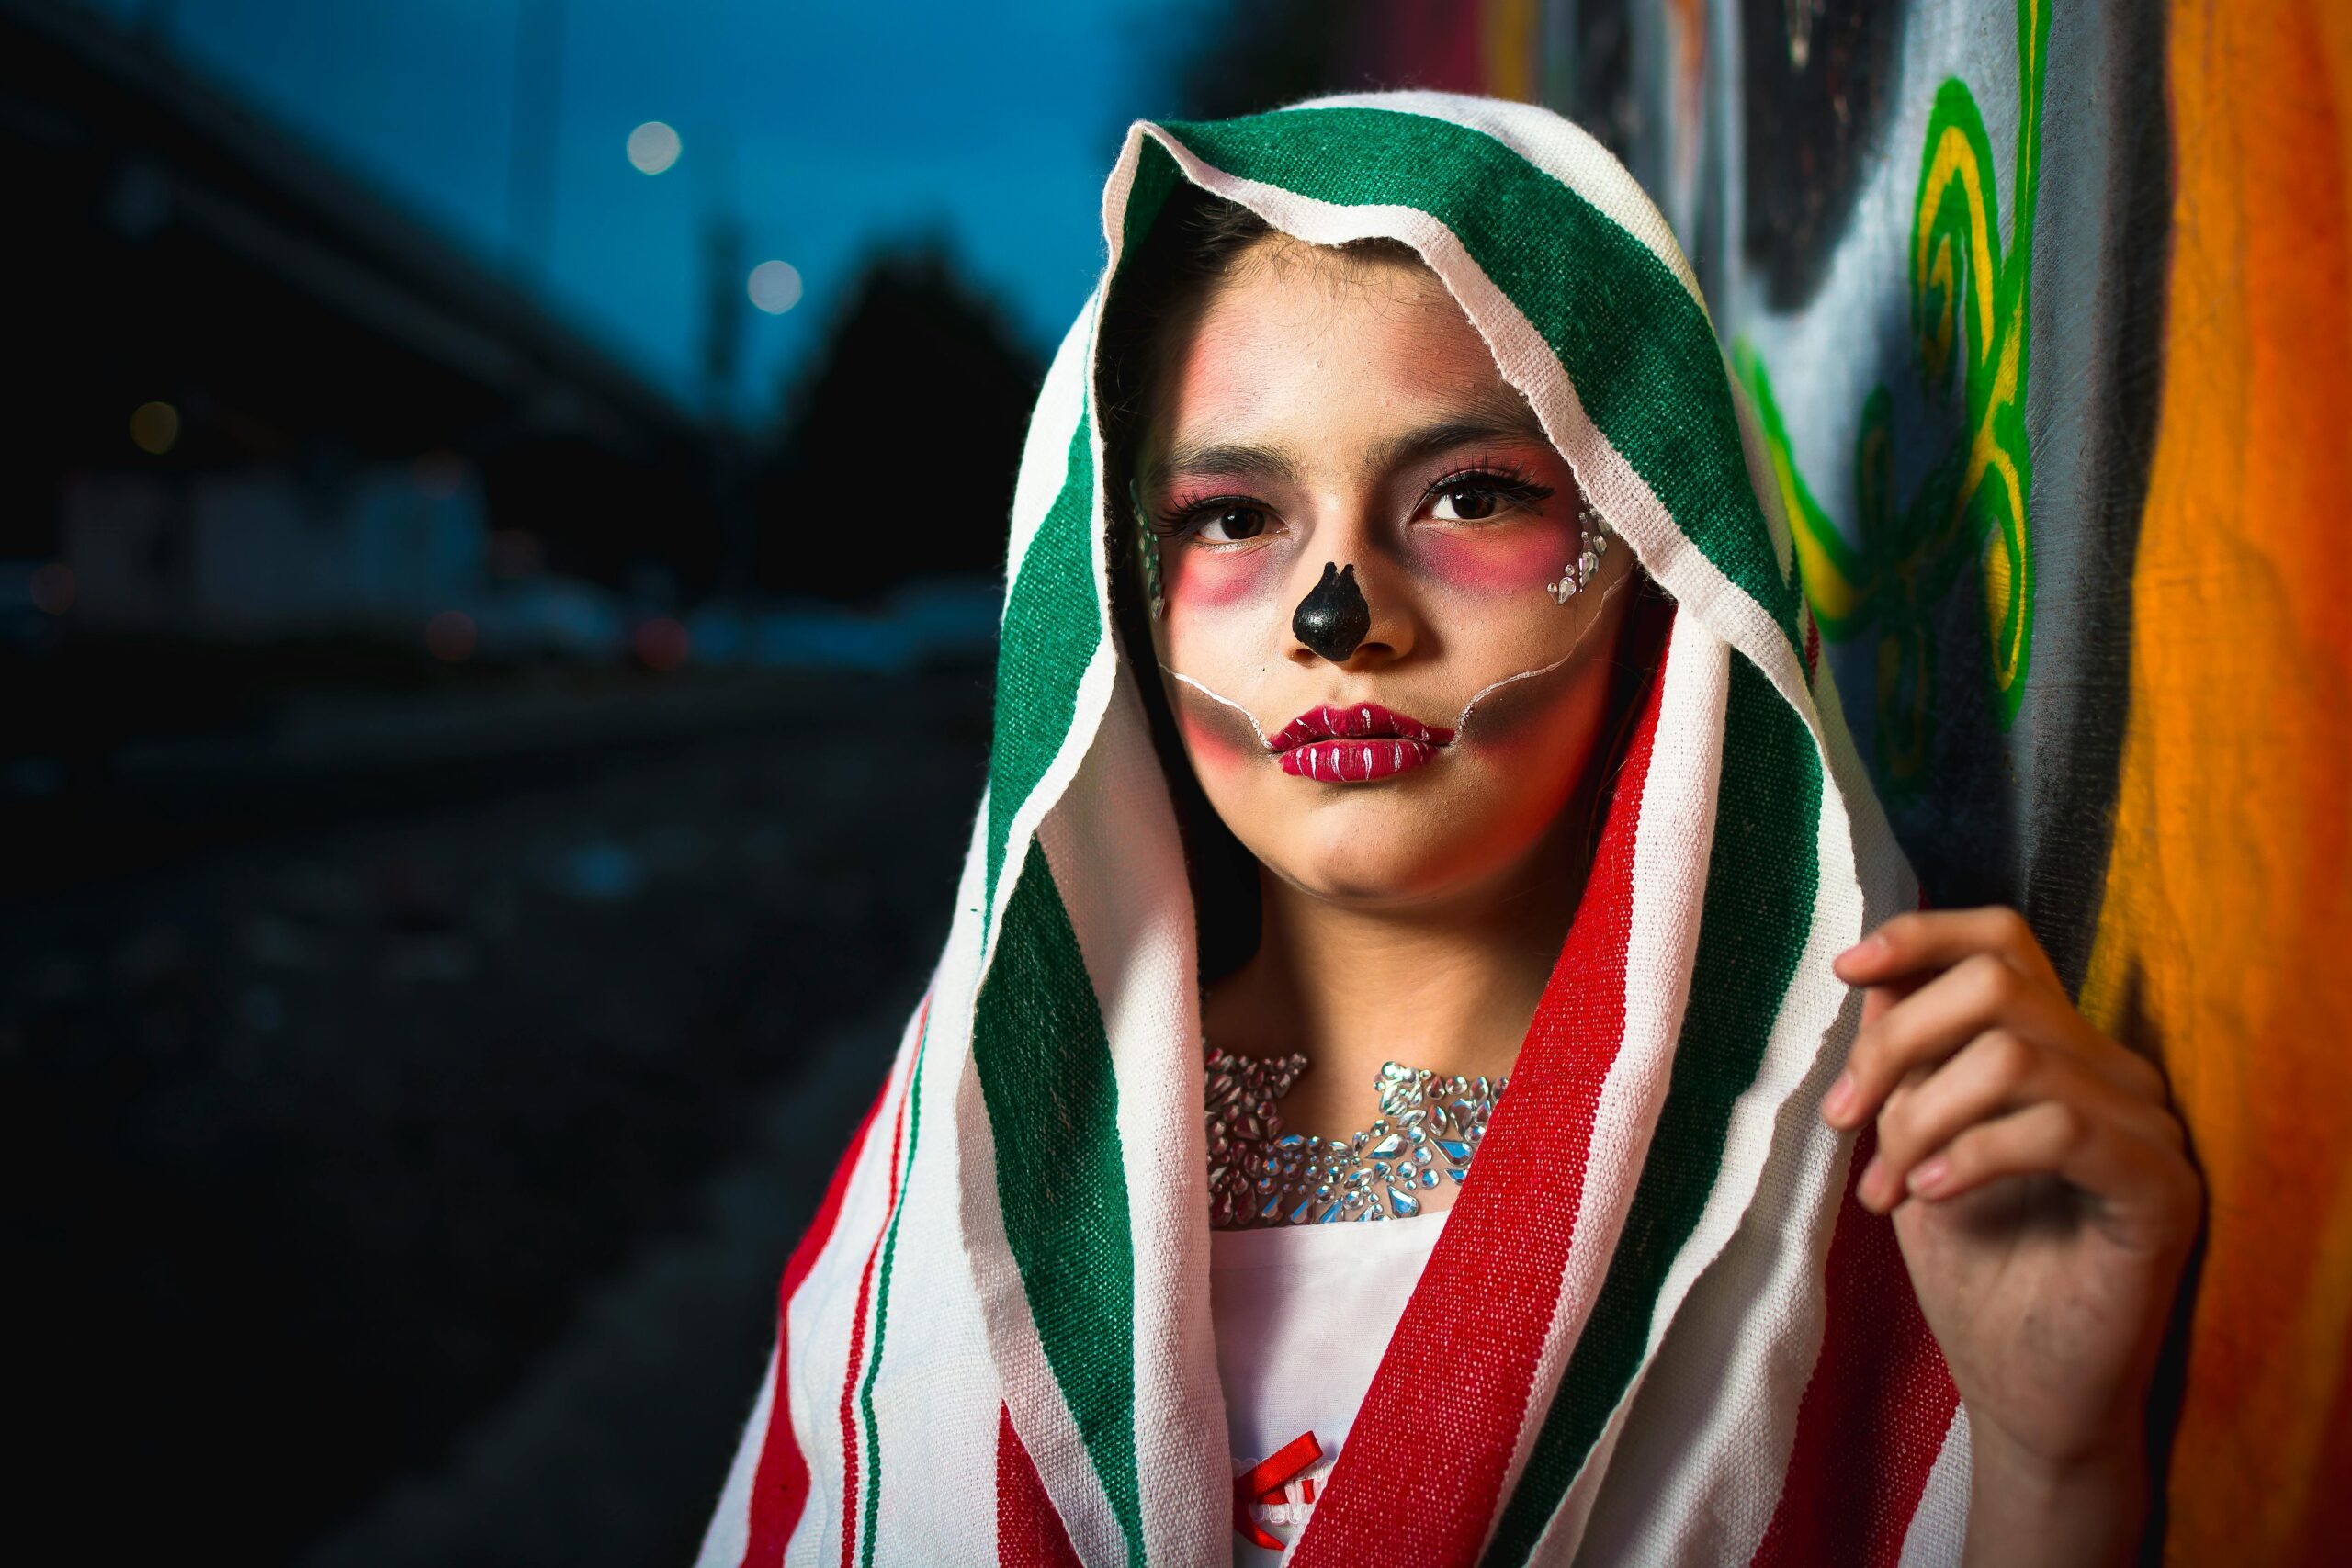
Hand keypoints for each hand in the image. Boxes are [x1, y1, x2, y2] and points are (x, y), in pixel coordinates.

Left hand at [1822, 908, 2200, 1566]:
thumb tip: (1874, 974)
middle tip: (1844, 1120)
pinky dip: (1974, 1154)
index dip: (1923, 937)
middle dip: (1897, 1043)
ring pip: (2017, 1055)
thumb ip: (1908, 1060)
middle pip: (1996, 985)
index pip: (2005, 940)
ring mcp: (2147, 1127)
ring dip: (1922, 1118)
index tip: (1847, 970)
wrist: (2022, 1391)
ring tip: (1886, 1189)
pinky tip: (1930, 1197)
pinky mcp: (2161, 1190)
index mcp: (2059, 1049)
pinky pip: (2060, 1128)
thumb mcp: (1914, 1144)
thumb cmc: (1972, 1271)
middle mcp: (2113, 1072)